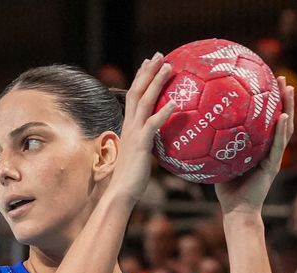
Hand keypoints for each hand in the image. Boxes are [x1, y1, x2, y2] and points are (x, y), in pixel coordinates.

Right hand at [110, 53, 176, 206]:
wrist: (121, 193)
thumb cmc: (132, 179)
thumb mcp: (140, 156)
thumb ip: (148, 144)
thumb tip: (159, 141)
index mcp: (129, 126)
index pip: (133, 96)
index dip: (140, 78)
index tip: (149, 63)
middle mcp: (129, 125)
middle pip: (136, 91)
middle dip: (148, 71)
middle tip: (159, 55)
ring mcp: (134, 133)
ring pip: (144, 101)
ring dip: (156, 83)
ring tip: (169, 67)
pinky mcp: (141, 144)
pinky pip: (152, 125)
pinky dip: (163, 113)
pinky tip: (175, 104)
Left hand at [215, 77, 294, 215]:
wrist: (236, 211)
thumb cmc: (226, 189)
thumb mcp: (218, 161)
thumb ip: (214, 144)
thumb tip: (195, 124)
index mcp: (260, 147)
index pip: (266, 120)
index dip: (268, 102)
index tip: (265, 81)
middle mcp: (270, 149)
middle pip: (280, 119)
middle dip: (282, 98)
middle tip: (281, 77)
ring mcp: (274, 157)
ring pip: (284, 128)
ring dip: (288, 107)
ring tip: (287, 89)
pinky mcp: (273, 166)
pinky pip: (277, 145)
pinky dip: (281, 131)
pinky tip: (283, 116)